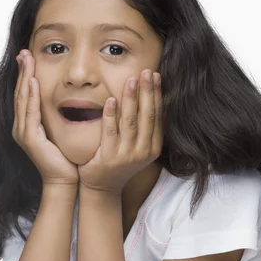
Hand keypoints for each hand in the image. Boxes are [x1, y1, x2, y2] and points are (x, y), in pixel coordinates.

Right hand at [13, 49, 78, 185]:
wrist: (65, 180)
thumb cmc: (66, 157)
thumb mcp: (61, 130)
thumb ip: (58, 115)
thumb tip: (70, 97)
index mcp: (27, 125)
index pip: (25, 94)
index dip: (25, 75)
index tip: (28, 56)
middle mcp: (21, 127)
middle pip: (20, 93)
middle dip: (22, 71)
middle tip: (24, 52)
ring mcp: (23, 133)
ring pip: (23, 100)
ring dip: (24, 78)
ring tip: (26, 60)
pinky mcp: (30, 139)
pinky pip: (30, 113)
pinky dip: (30, 97)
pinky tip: (32, 82)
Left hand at [78, 69, 162, 193]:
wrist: (102, 189)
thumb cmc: (119, 164)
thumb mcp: (137, 149)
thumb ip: (143, 130)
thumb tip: (148, 99)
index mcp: (153, 148)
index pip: (158, 116)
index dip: (157, 94)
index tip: (156, 75)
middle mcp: (143, 151)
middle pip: (147, 115)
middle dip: (147, 91)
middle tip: (147, 71)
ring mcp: (126, 155)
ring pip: (131, 121)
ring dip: (131, 99)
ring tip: (131, 80)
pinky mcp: (109, 157)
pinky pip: (110, 131)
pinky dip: (111, 115)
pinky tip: (111, 100)